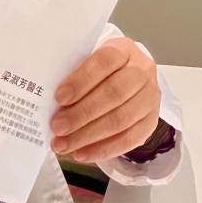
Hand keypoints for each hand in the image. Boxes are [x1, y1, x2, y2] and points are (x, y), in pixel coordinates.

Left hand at [50, 37, 160, 162]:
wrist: (128, 76)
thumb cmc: (101, 70)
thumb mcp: (89, 60)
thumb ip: (73, 74)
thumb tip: (49, 102)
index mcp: (124, 49)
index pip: (104, 61)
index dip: (82, 80)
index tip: (59, 97)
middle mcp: (142, 71)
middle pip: (114, 93)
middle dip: (82, 113)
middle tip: (58, 126)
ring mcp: (150, 97)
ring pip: (121, 119)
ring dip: (89, 136)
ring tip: (65, 144)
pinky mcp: (151, 121)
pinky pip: (130, 139)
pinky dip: (104, 149)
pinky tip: (83, 153)